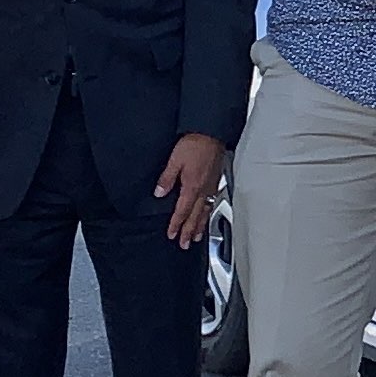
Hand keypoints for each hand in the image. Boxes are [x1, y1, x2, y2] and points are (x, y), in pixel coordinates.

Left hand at [154, 133, 227, 247]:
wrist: (211, 132)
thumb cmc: (195, 144)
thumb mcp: (174, 160)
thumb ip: (166, 178)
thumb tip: (160, 193)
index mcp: (192, 186)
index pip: (182, 211)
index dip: (176, 224)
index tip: (172, 234)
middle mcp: (203, 189)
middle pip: (195, 216)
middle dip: (189, 232)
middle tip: (185, 244)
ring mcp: (211, 186)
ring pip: (206, 211)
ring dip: (201, 226)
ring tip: (197, 237)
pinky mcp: (216, 180)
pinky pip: (212, 202)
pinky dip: (209, 213)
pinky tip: (208, 213)